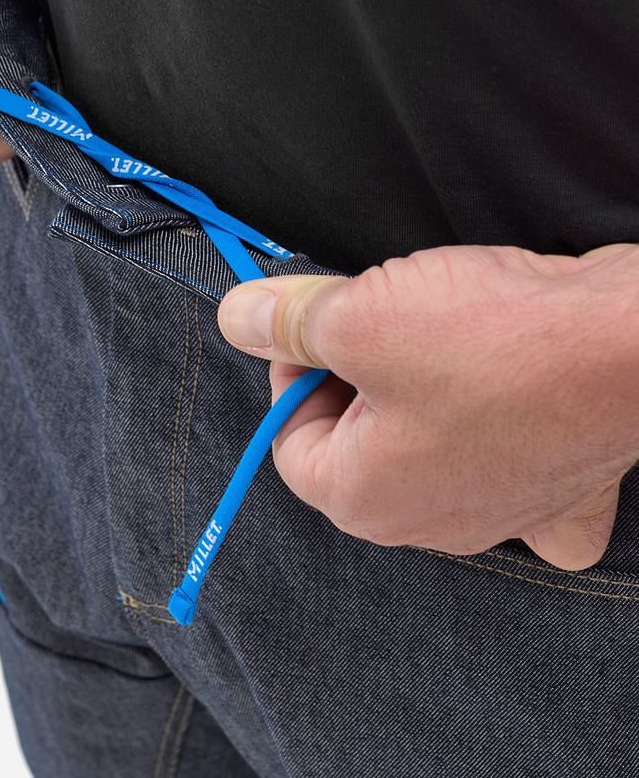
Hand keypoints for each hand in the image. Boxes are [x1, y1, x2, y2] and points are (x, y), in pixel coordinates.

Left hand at [217, 242, 638, 569]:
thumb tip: (236, 316)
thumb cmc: (489, 341)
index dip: (291, 371)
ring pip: (425, 443)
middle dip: (354, 374)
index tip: (317, 322)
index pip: (289, 440)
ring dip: (418, 385)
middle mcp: (431, 521)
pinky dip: (496, 436)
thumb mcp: (357, 315)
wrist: (632, 343)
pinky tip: (501, 409)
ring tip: (442, 331)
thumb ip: (286, 321)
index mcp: (365, 498)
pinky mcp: (561, 484)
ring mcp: (504, 510)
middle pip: (357, 442)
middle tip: (378, 315)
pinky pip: (508, 468)